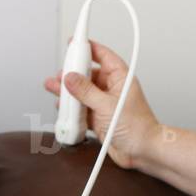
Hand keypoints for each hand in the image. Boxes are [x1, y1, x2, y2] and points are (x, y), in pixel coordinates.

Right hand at [43, 40, 158, 170]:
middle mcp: (112, 89)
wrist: (142, 152)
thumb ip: (86, 91)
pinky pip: (82, 109)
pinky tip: (63, 109)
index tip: (74, 42)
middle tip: (59, 73)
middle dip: (72, 73)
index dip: (88, 47)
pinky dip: (72, 110)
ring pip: (82, 93)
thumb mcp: (106, 105)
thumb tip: (70, 78)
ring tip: (54, 89)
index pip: (103, 55)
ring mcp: (105, 104)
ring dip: (69, 93)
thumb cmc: (137, 128)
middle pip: (88, 74)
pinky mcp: (99, 118)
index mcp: (120, 78)